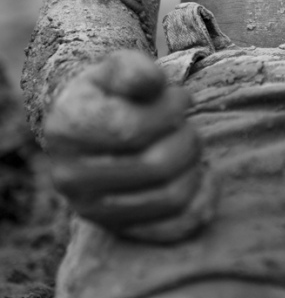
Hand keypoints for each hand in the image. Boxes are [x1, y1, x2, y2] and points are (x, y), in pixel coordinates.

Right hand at [44, 50, 215, 240]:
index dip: (171, 110)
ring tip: (186, 145)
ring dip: (195, 165)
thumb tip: (152, 83)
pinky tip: (203, 175)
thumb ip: (135, 69)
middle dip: (187, 137)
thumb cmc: (114, 92)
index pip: (132, 129)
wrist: (91, 126)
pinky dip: (202, 200)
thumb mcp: (118, 68)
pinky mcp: (119, 230)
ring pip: (171, 197)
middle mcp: (70, 177)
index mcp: (67, 129)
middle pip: (157, 165)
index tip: (180, 97)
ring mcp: (92, 210)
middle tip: (186, 124)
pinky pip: (175, 228)